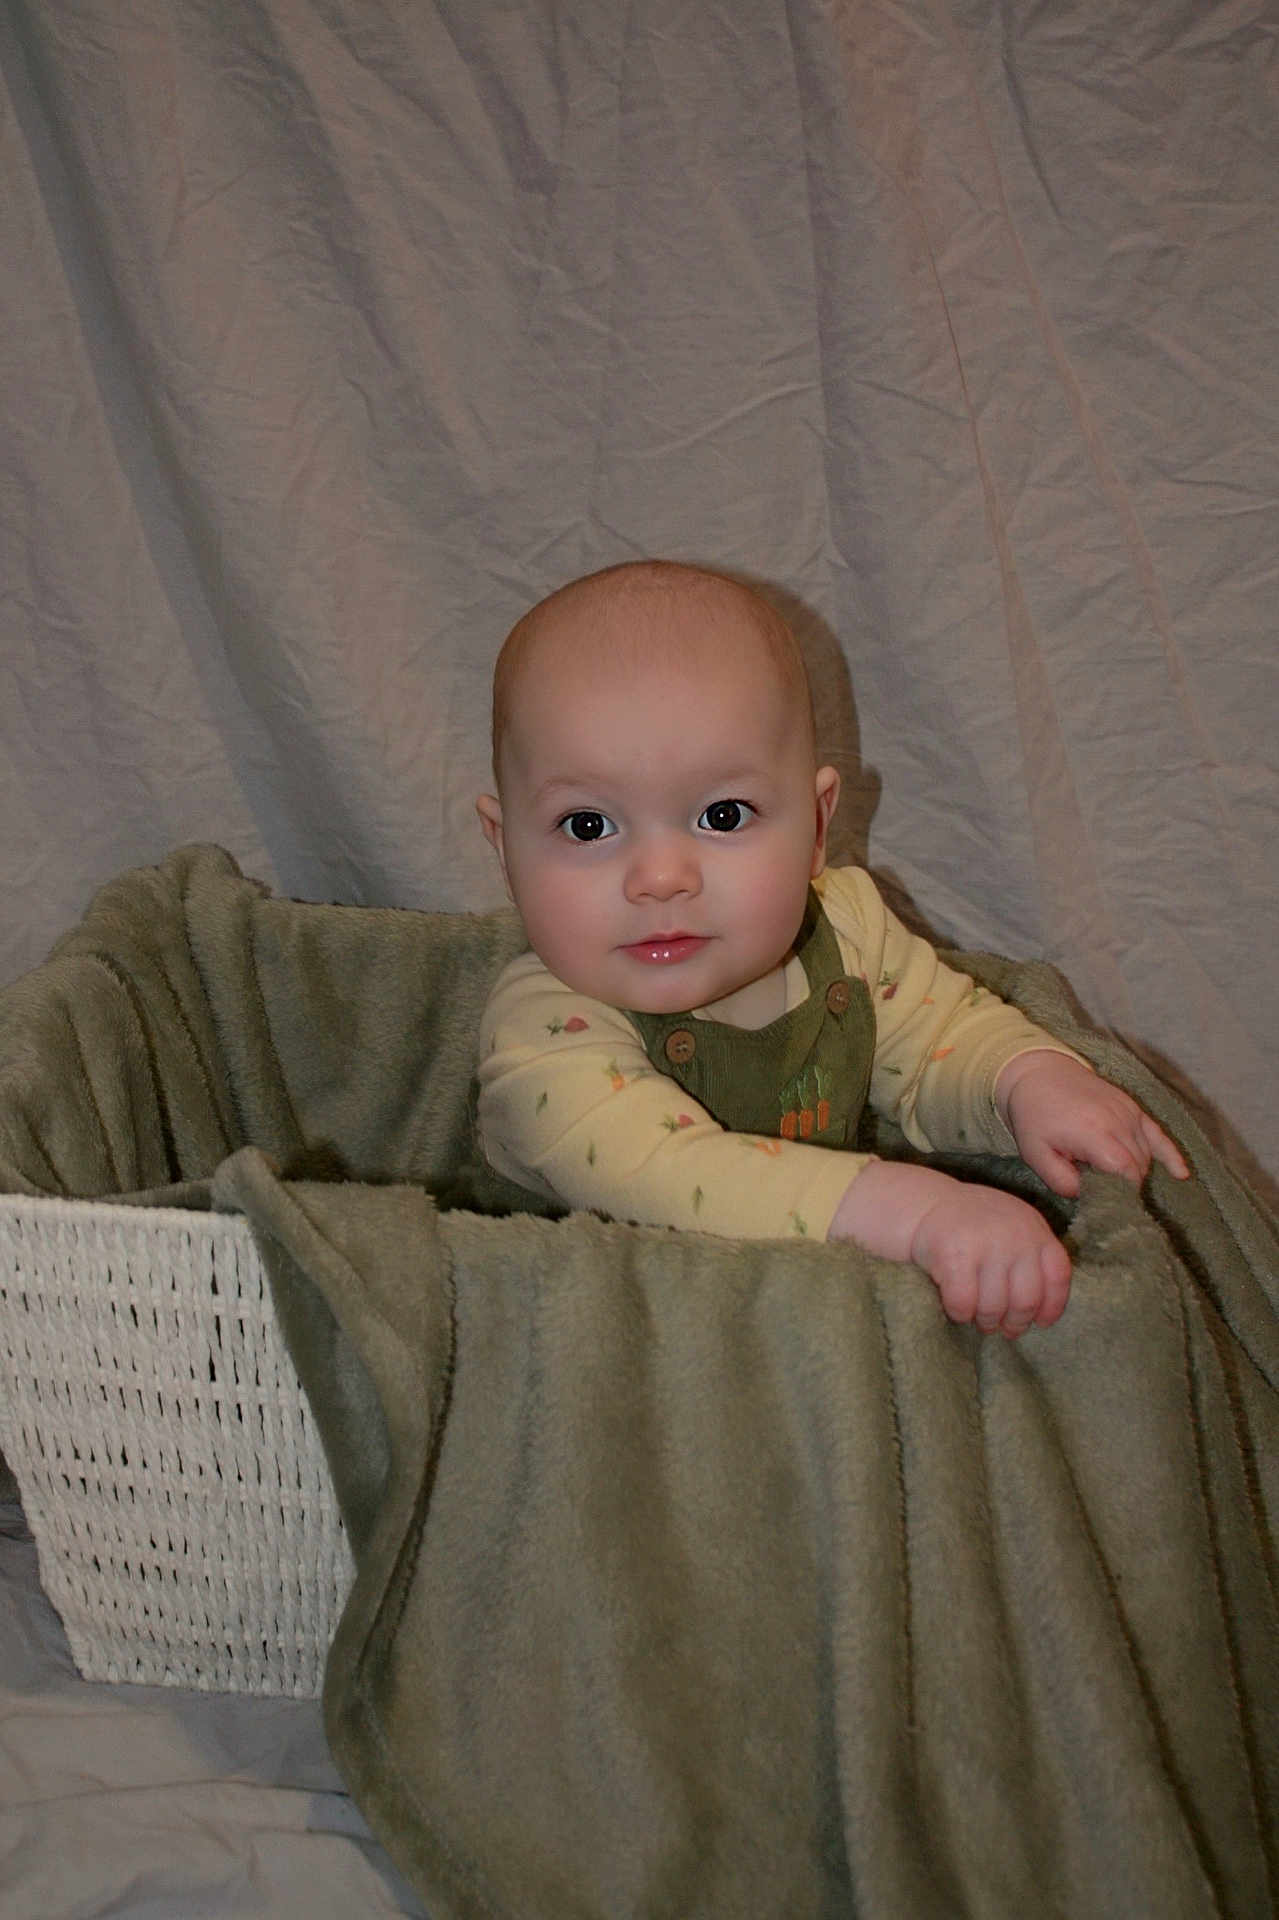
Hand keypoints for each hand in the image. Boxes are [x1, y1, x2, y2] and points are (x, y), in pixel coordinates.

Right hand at [828, 1159, 1070, 1336]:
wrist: (923, 1204)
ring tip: (980, 1320)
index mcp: (1032, 1227)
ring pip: (994, 1306)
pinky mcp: (953, 1255)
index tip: (1040, 1323)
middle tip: (1002, 1328)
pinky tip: (957, 1309)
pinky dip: (960, 1313)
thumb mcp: (1010, 1228)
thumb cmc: (970, 1226)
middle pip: (1026, 1299)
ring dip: (986, 1321)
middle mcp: (1014, 1233)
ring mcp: (984, 1243)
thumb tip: (1042, 1312)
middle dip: (1014, 1322)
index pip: (1058, 1275)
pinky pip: (964, 1303)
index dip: (1052, 1306)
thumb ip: (1030, 1257)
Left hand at [997, 1051, 1189, 1198]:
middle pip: (1138, 1166)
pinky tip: (1182, 1174)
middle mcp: (1118, 1121)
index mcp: (1095, 1133)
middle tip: (1105, 1193)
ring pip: (1146, 1155)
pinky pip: (1158, 1134)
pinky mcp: (1133, 1108)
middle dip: (1125, 1185)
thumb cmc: (1035, 1116)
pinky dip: (1171, 1155)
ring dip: (1135, 1171)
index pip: (1126, 1173)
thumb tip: (1087, 1196)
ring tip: (1113, 1180)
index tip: (1108, 1202)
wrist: (1039, 1073)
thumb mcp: (1035, 1154)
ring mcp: (1129, 1112)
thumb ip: (1061, 1181)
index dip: (1121, 1192)